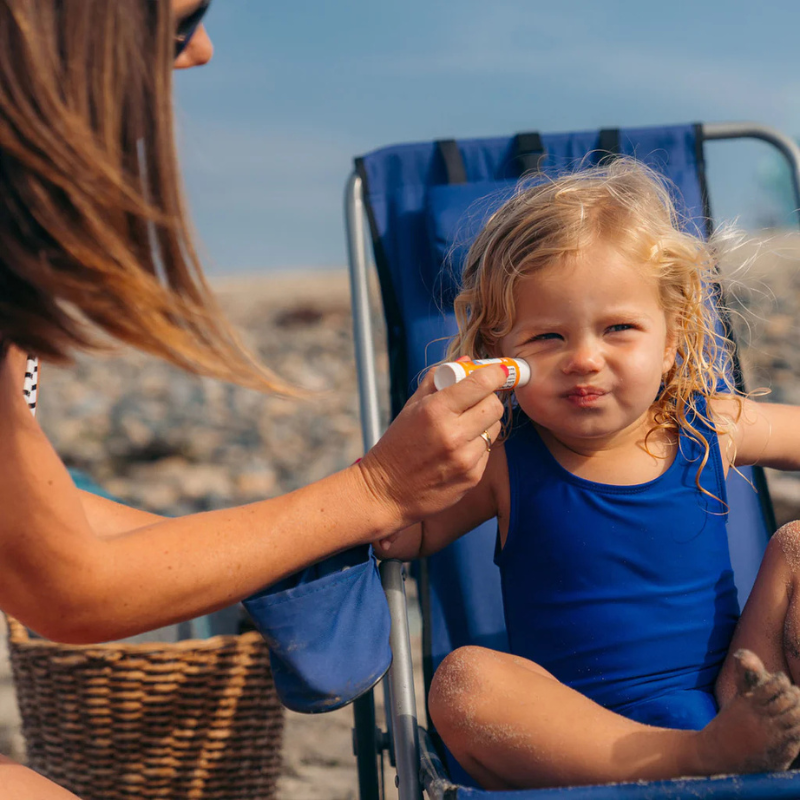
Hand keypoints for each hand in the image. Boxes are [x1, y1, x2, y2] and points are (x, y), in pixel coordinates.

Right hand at [357, 364, 504, 530]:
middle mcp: (453, 434)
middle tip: (478, 400)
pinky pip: (487, 452)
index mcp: (435, 411)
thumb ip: (437, 381)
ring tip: (464, 428)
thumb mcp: (411, 407)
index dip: (496, 374)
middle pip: (495, 405)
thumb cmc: (397, 445)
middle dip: (490, 399)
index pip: (481, 383)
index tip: (499, 372)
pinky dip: (478, 446)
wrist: (386, 491)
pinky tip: (458, 450)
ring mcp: (464, 458)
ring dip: (485, 424)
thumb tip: (464, 361)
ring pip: (495, 429)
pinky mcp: (472, 477)